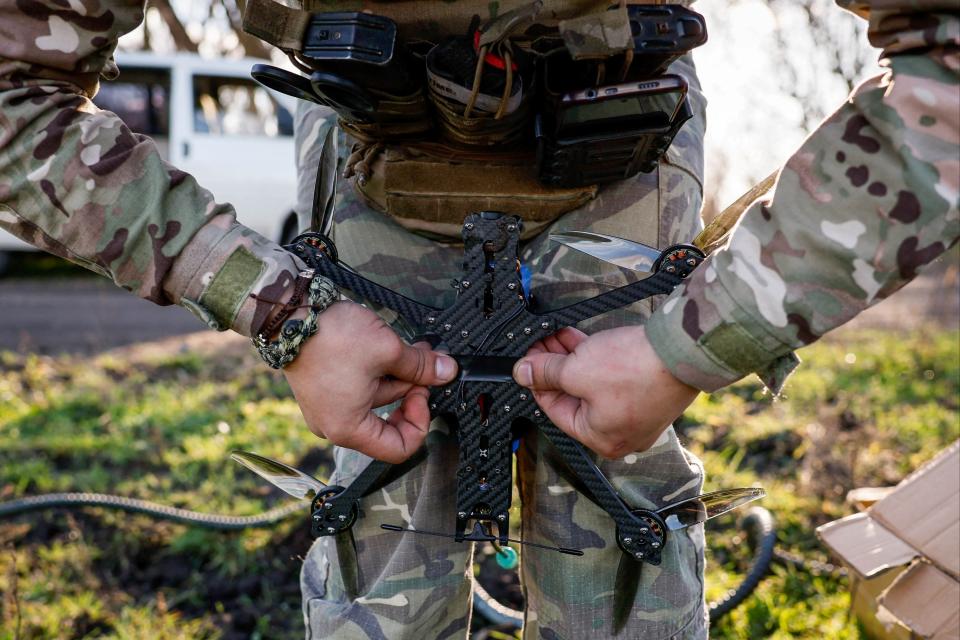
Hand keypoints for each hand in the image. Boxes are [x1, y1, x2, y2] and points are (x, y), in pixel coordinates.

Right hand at [283, 302, 457, 462]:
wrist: (292, 313)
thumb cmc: (329, 337)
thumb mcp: (388, 350)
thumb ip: (422, 367)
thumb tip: (447, 371)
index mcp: (348, 428)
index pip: (399, 448)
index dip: (419, 422)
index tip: (424, 394)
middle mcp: (334, 425)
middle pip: (388, 420)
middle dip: (410, 388)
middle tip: (424, 364)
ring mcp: (327, 407)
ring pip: (376, 398)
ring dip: (396, 374)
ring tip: (407, 347)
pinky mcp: (324, 388)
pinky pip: (359, 387)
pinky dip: (377, 370)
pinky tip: (386, 348)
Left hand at [512, 326, 698, 457]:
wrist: (682, 350)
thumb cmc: (633, 369)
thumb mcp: (576, 369)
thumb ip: (545, 373)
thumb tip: (522, 373)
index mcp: (601, 439)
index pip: (555, 410)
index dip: (536, 381)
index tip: (526, 362)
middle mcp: (621, 433)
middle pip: (574, 396)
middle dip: (554, 367)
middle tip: (540, 344)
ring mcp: (637, 413)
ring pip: (593, 384)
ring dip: (573, 359)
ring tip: (557, 335)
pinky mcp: (648, 391)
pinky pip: (613, 378)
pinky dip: (596, 359)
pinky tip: (581, 339)